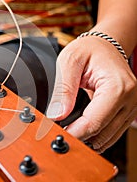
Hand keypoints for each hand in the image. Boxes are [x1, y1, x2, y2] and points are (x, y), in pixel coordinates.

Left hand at [46, 36, 136, 152]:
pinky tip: (80, 129)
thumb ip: (63, 89)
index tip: (58, 135)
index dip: (74, 133)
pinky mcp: (125, 112)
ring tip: (67, 131)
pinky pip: (110, 133)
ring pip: (107, 138)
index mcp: (117, 86)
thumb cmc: (89, 50)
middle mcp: (129, 100)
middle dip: (78, 138)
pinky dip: (94, 135)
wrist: (104, 46)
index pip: (94, 122)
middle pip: (101, 134)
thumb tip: (56, 115)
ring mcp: (130, 107)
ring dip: (86, 139)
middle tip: (58, 134)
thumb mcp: (69, 61)